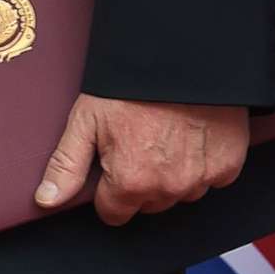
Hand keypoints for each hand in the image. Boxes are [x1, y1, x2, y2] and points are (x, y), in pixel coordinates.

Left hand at [34, 94, 248, 226]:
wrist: (181, 60)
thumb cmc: (128, 89)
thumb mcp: (86, 121)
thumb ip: (67, 166)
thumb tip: (47, 200)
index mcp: (131, 183)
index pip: (113, 213)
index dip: (107, 191)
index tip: (110, 166)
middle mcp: (169, 189)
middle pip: (147, 204)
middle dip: (138, 182)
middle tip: (136, 144)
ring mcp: (202, 179)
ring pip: (179, 193)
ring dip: (171, 176)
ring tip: (162, 136)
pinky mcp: (228, 166)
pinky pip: (210, 178)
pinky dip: (200, 164)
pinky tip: (189, 137)